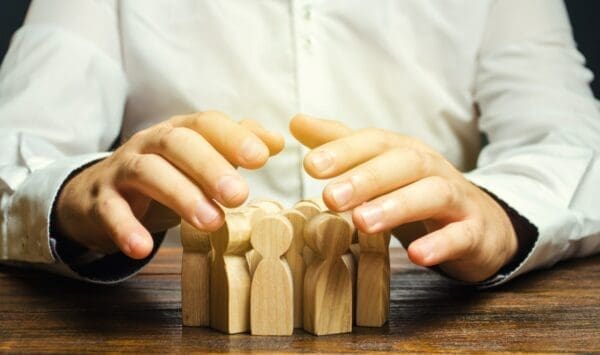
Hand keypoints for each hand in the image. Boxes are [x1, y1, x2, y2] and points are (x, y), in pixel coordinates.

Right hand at [56, 111, 283, 258]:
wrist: (98, 194)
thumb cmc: (164, 176)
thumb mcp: (198, 160)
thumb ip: (233, 148)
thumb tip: (276, 142)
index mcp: (179, 131)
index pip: (206, 123)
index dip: (233, 137)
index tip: (262, 158)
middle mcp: (150, 143)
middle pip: (178, 143)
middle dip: (210, 167)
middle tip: (239, 195)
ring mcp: (122, 170)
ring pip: (148, 172)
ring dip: (181, 195)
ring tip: (211, 222)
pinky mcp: (99, 200)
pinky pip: (110, 211)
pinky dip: (126, 228)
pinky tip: (144, 248)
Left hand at [290, 114, 516, 281]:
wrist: (481, 224)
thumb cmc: (417, 192)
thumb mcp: (380, 167)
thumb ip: (341, 147)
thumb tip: (295, 121)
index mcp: (404, 152)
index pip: (375, 142)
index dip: (344, 151)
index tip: (310, 166)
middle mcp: (431, 168)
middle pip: (402, 164)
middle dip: (365, 178)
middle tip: (330, 198)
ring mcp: (457, 199)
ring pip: (432, 194)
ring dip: (397, 206)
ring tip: (362, 222)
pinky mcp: (474, 231)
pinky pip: (461, 234)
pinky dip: (440, 243)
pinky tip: (416, 256)